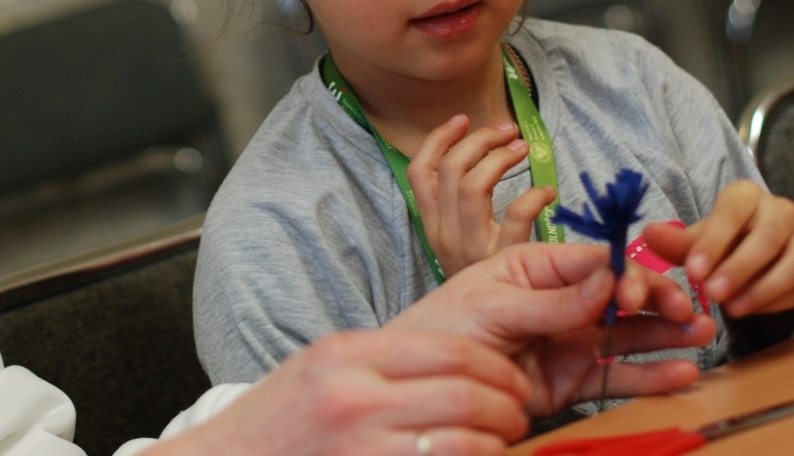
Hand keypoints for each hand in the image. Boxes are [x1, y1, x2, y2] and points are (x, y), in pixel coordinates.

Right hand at [166, 327, 533, 455]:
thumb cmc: (276, 424)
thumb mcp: (320, 369)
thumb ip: (381, 363)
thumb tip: (459, 367)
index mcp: (348, 354)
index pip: (452, 348)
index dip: (497, 367)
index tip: (511, 382)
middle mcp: (356, 397)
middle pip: (469, 393)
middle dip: (510, 408)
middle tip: (517, 417)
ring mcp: (364, 446)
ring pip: (467, 441)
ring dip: (499, 445)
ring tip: (501, 445)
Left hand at [389, 243, 715, 416]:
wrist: (424, 384)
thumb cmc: (443, 327)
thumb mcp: (491, 308)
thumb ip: (549, 301)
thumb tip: (605, 281)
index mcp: (536, 267)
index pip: (594, 261)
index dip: (624, 271)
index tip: (637, 288)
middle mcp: (561, 300)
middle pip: (622, 293)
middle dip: (657, 298)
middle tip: (687, 312)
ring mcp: (571, 339)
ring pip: (630, 332)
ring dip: (668, 332)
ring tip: (703, 335)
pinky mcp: (574, 379)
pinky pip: (619, 375)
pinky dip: (652, 376)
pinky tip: (684, 374)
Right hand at [407, 115, 558, 276]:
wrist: (481, 339)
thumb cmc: (482, 284)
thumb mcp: (459, 245)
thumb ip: (460, 209)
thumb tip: (481, 158)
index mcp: (430, 226)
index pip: (418, 172)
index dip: (438, 140)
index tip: (462, 120)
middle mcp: (443, 234)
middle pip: (450, 171)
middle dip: (479, 140)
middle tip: (506, 131)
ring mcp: (470, 249)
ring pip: (473, 184)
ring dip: (501, 158)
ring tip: (523, 149)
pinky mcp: (501, 262)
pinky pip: (514, 214)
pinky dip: (534, 196)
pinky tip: (548, 194)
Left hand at [641, 180, 793, 317]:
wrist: (748, 260)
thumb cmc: (717, 243)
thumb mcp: (693, 241)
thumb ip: (674, 240)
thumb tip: (649, 233)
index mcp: (746, 195)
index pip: (733, 211)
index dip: (714, 242)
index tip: (693, 271)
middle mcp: (782, 211)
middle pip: (768, 237)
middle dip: (739, 268)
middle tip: (712, 294)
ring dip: (761, 289)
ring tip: (730, 309)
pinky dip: (776, 302)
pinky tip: (749, 311)